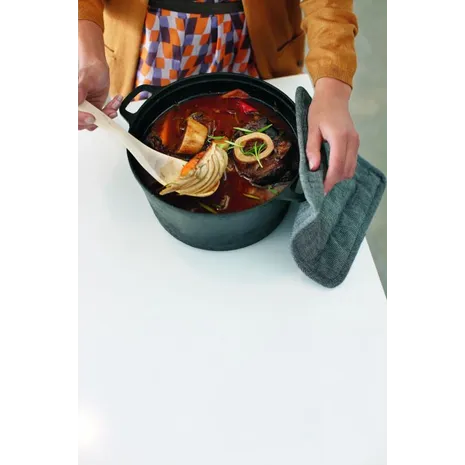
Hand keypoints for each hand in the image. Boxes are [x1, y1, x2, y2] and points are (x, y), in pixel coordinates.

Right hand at [77, 20, 121, 130]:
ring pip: (94, 122)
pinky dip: (111, 112)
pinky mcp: (96, 111)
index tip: (91, 118)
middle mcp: (78, 108)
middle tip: (107, 112)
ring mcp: (87, 111)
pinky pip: (103, 118)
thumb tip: (76, 101)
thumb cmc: (90, 70)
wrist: (99, 68)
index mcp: (73, 101)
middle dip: (97, 120)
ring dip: (106, 116)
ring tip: (113, 107)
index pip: (74, 115)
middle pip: (83, 124)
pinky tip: (115, 104)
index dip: (81, 119)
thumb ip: (79, 91)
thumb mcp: (85, 79)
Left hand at [306, 78, 359, 193]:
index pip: (337, 166)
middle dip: (333, 181)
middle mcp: (351, 141)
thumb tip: (313, 168)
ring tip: (325, 178)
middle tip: (320, 186)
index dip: (329, 181)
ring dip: (339, 176)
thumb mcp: (311, 129)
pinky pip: (352, 162)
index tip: (321, 191)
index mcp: (339, 138)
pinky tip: (331, 169)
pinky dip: (343, 169)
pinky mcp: (356, 143)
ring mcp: (356, 142)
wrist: (333, 97)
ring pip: (351, 168)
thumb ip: (312, 149)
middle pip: (346, 170)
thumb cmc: (320, 111)